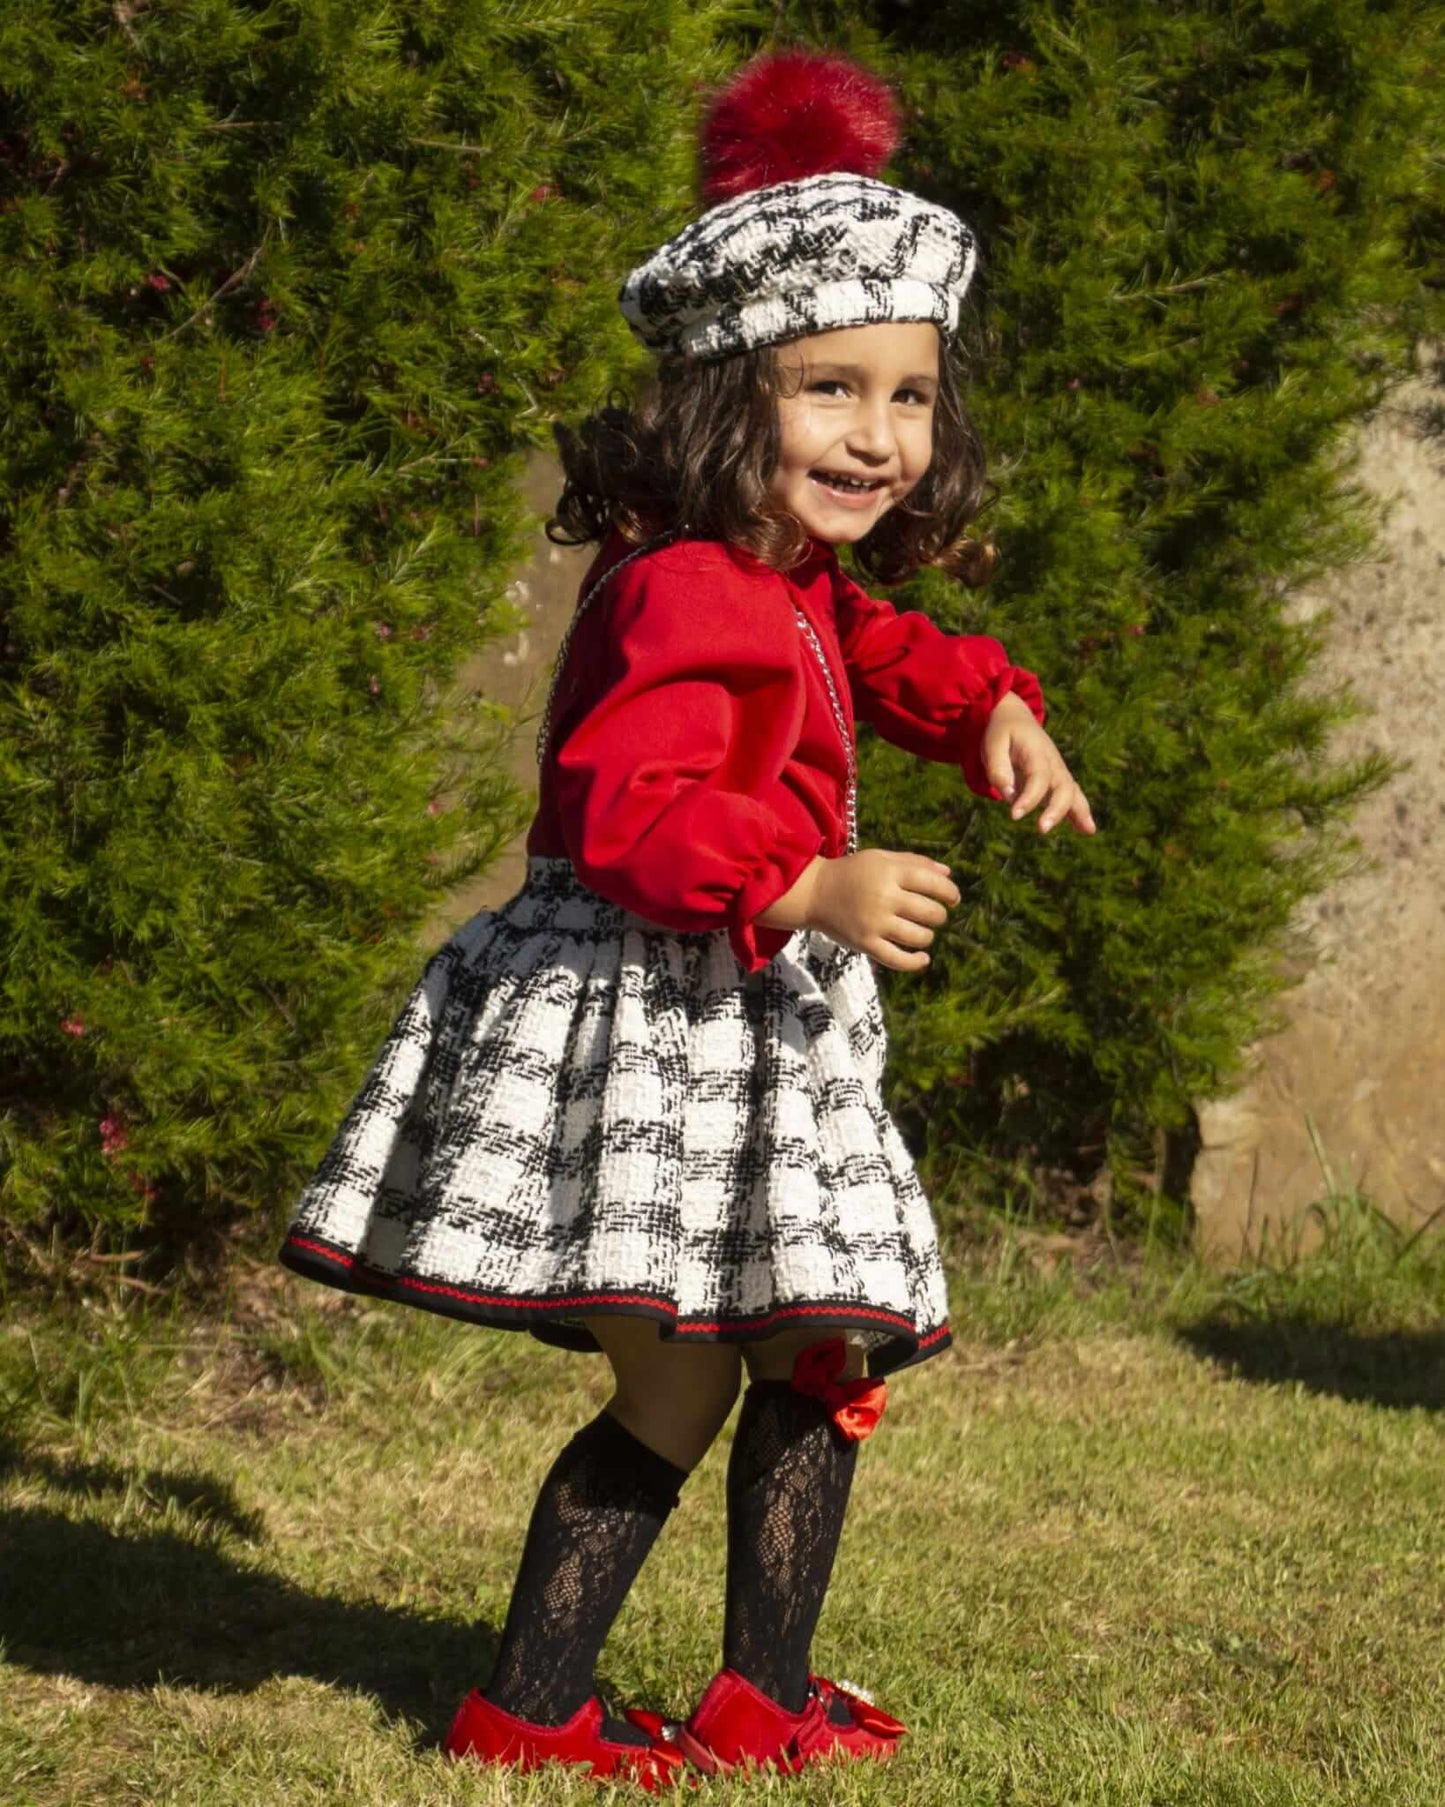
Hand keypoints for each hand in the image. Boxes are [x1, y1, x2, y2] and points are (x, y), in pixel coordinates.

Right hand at [809, 848, 961, 972]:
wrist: (814, 892)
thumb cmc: (852, 873)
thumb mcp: (880, 858)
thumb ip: (914, 862)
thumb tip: (948, 873)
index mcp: (890, 872)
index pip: (933, 883)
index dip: (950, 892)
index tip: (954, 899)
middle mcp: (884, 897)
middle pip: (930, 913)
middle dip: (939, 915)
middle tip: (934, 915)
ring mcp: (875, 923)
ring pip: (919, 937)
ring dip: (928, 936)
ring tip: (922, 932)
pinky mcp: (865, 944)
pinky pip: (898, 959)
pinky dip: (916, 962)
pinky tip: (924, 958)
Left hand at [983, 693, 1096, 834]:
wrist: (1015, 718)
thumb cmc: (1002, 732)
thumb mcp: (992, 744)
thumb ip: (998, 769)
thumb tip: (1007, 795)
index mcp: (1037, 751)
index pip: (1038, 777)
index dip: (1029, 797)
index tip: (1015, 815)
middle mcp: (1053, 762)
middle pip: (1062, 787)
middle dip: (1055, 809)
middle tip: (1041, 829)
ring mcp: (1058, 771)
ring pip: (1072, 792)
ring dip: (1079, 812)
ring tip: (1088, 831)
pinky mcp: (1058, 779)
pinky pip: (1073, 795)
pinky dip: (1081, 811)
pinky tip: (1088, 830)